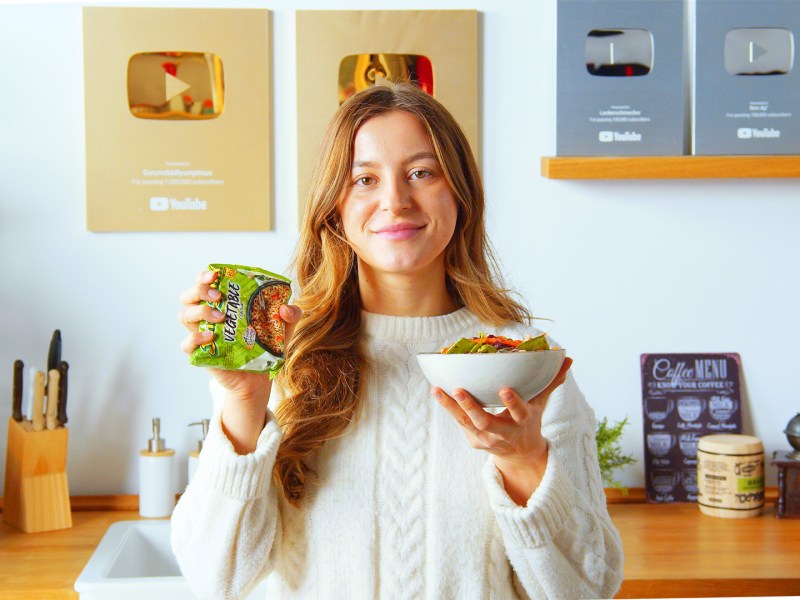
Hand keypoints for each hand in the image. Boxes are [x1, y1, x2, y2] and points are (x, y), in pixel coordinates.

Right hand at [178, 269, 301, 452]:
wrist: (260, 379)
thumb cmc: (266, 347)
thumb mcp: (283, 329)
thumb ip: (291, 315)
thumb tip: (285, 308)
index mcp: (223, 304)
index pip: (205, 283)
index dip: (204, 276)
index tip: (215, 274)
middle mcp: (208, 317)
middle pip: (188, 296)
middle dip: (199, 290)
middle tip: (218, 296)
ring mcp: (201, 335)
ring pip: (184, 315)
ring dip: (200, 311)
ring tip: (221, 318)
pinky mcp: (200, 355)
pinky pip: (186, 344)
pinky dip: (194, 338)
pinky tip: (210, 337)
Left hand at [433, 357, 572, 503]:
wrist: (521, 455)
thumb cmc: (528, 420)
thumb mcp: (541, 404)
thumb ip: (551, 382)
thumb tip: (568, 359)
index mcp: (523, 422)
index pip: (519, 413)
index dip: (513, 403)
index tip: (504, 389)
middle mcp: (503, 434)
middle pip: (485, 422)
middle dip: (471, 408)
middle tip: (459, 390)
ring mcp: (486, 439)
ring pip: (466, 423)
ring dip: (451, 406)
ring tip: (437, 389)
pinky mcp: (474, 441)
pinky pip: (459, 422)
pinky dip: (448, 408)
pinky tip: (438, 391)